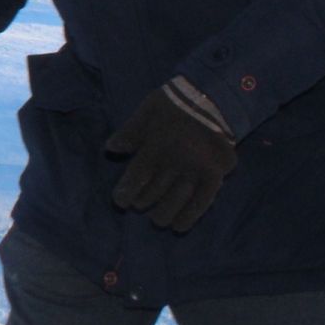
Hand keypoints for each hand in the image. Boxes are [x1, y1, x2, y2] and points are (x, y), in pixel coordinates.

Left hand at [108, 80, 237, 232]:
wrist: (212, 97)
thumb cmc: (174, 104)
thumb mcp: (146, 111)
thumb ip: (129, 132)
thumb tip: (110, 149)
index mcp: (154, 148)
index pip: (136, 177)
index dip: (125, 192)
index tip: (120, 201)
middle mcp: (173, 163)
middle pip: (154, 192)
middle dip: (144, 202)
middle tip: (140, 206)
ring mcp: (195, 170)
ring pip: (175, 201)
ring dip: (163, 214)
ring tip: (158, 220)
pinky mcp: (215, 175)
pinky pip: (202, 202)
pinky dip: (189, 216)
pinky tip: (179, 226)